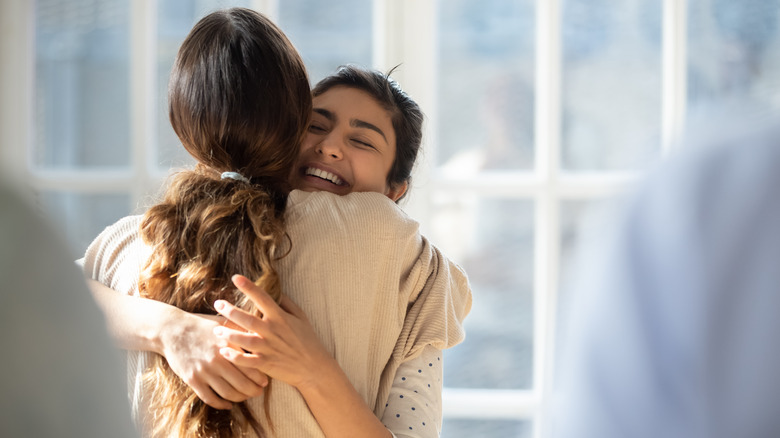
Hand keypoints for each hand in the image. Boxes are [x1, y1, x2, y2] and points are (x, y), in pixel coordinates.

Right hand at [159, 310, 268, 408]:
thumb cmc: (201, 325)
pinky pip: (210, 398)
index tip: (265, 381)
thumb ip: (242, 331)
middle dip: (254, 391)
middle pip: (242, 383)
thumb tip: (262, 335)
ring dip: (240, 399)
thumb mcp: (223, 324)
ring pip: (228, 393)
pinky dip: (221, 404)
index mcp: (228, 345)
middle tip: (259, 392)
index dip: (260, 377)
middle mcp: (217, 359)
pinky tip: (228, 404)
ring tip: (245, 397)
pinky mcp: (192, 379)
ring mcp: (204, 371)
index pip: (250, 366)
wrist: (172, 330)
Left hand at [213, 274, 332, 389]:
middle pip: (247, 319)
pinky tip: (224, 352)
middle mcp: (273, 331)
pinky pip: (247, 361)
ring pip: (244, 340)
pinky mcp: (266, 364)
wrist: (314, 368)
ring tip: (216, 330)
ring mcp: (268, 348)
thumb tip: (276, 290)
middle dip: (230, 311)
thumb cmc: (308, 340)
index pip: (263, 298)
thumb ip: (287, 303)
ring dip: (229, 334)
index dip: (249, 287)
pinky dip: (235, 357)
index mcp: (280, 317)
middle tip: (217, 304)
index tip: (236, 277)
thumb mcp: (301, 317)